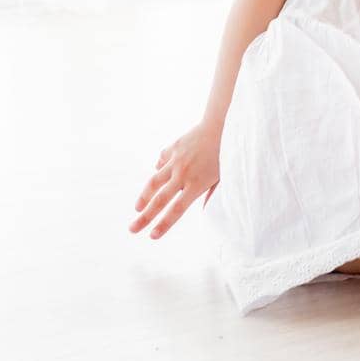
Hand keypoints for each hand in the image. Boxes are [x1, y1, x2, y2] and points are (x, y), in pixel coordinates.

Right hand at [130, 121, 222, 239]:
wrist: (222, 124)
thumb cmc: (227, 153)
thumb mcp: (224, 178)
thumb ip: (213, 195)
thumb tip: (204, 212)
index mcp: (197, 184)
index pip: (176, 210)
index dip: (163, 224)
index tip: (152, 236)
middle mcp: (183, 173)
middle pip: (160, 200)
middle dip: (145, 217)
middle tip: (132, 229)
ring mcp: (175, 160)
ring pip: (154, 181)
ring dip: (144, 196)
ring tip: (137, 209)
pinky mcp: (173, 148)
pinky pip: (162, 161)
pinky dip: (159, 168)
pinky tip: (158, 173)